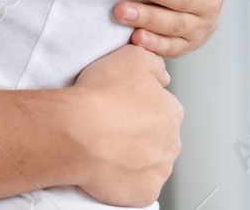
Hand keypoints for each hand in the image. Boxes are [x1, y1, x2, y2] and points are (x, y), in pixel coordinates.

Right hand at [69, 44, 182, 205]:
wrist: (78, 131)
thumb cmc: (100, 96)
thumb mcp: (132, 56)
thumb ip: (154, 63)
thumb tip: (162, 76)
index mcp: (172, 111)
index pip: (164, 108)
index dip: (141, 106)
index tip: (123, 106)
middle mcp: (172, 142)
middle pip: (159, 138)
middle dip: (141, 134)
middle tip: (114, 128)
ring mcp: (159, 170)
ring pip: (150, 164)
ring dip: (135, 158)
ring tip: (108, 148)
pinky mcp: (144, 192)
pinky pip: (138, 187)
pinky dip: (126, 181)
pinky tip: (109, 168)